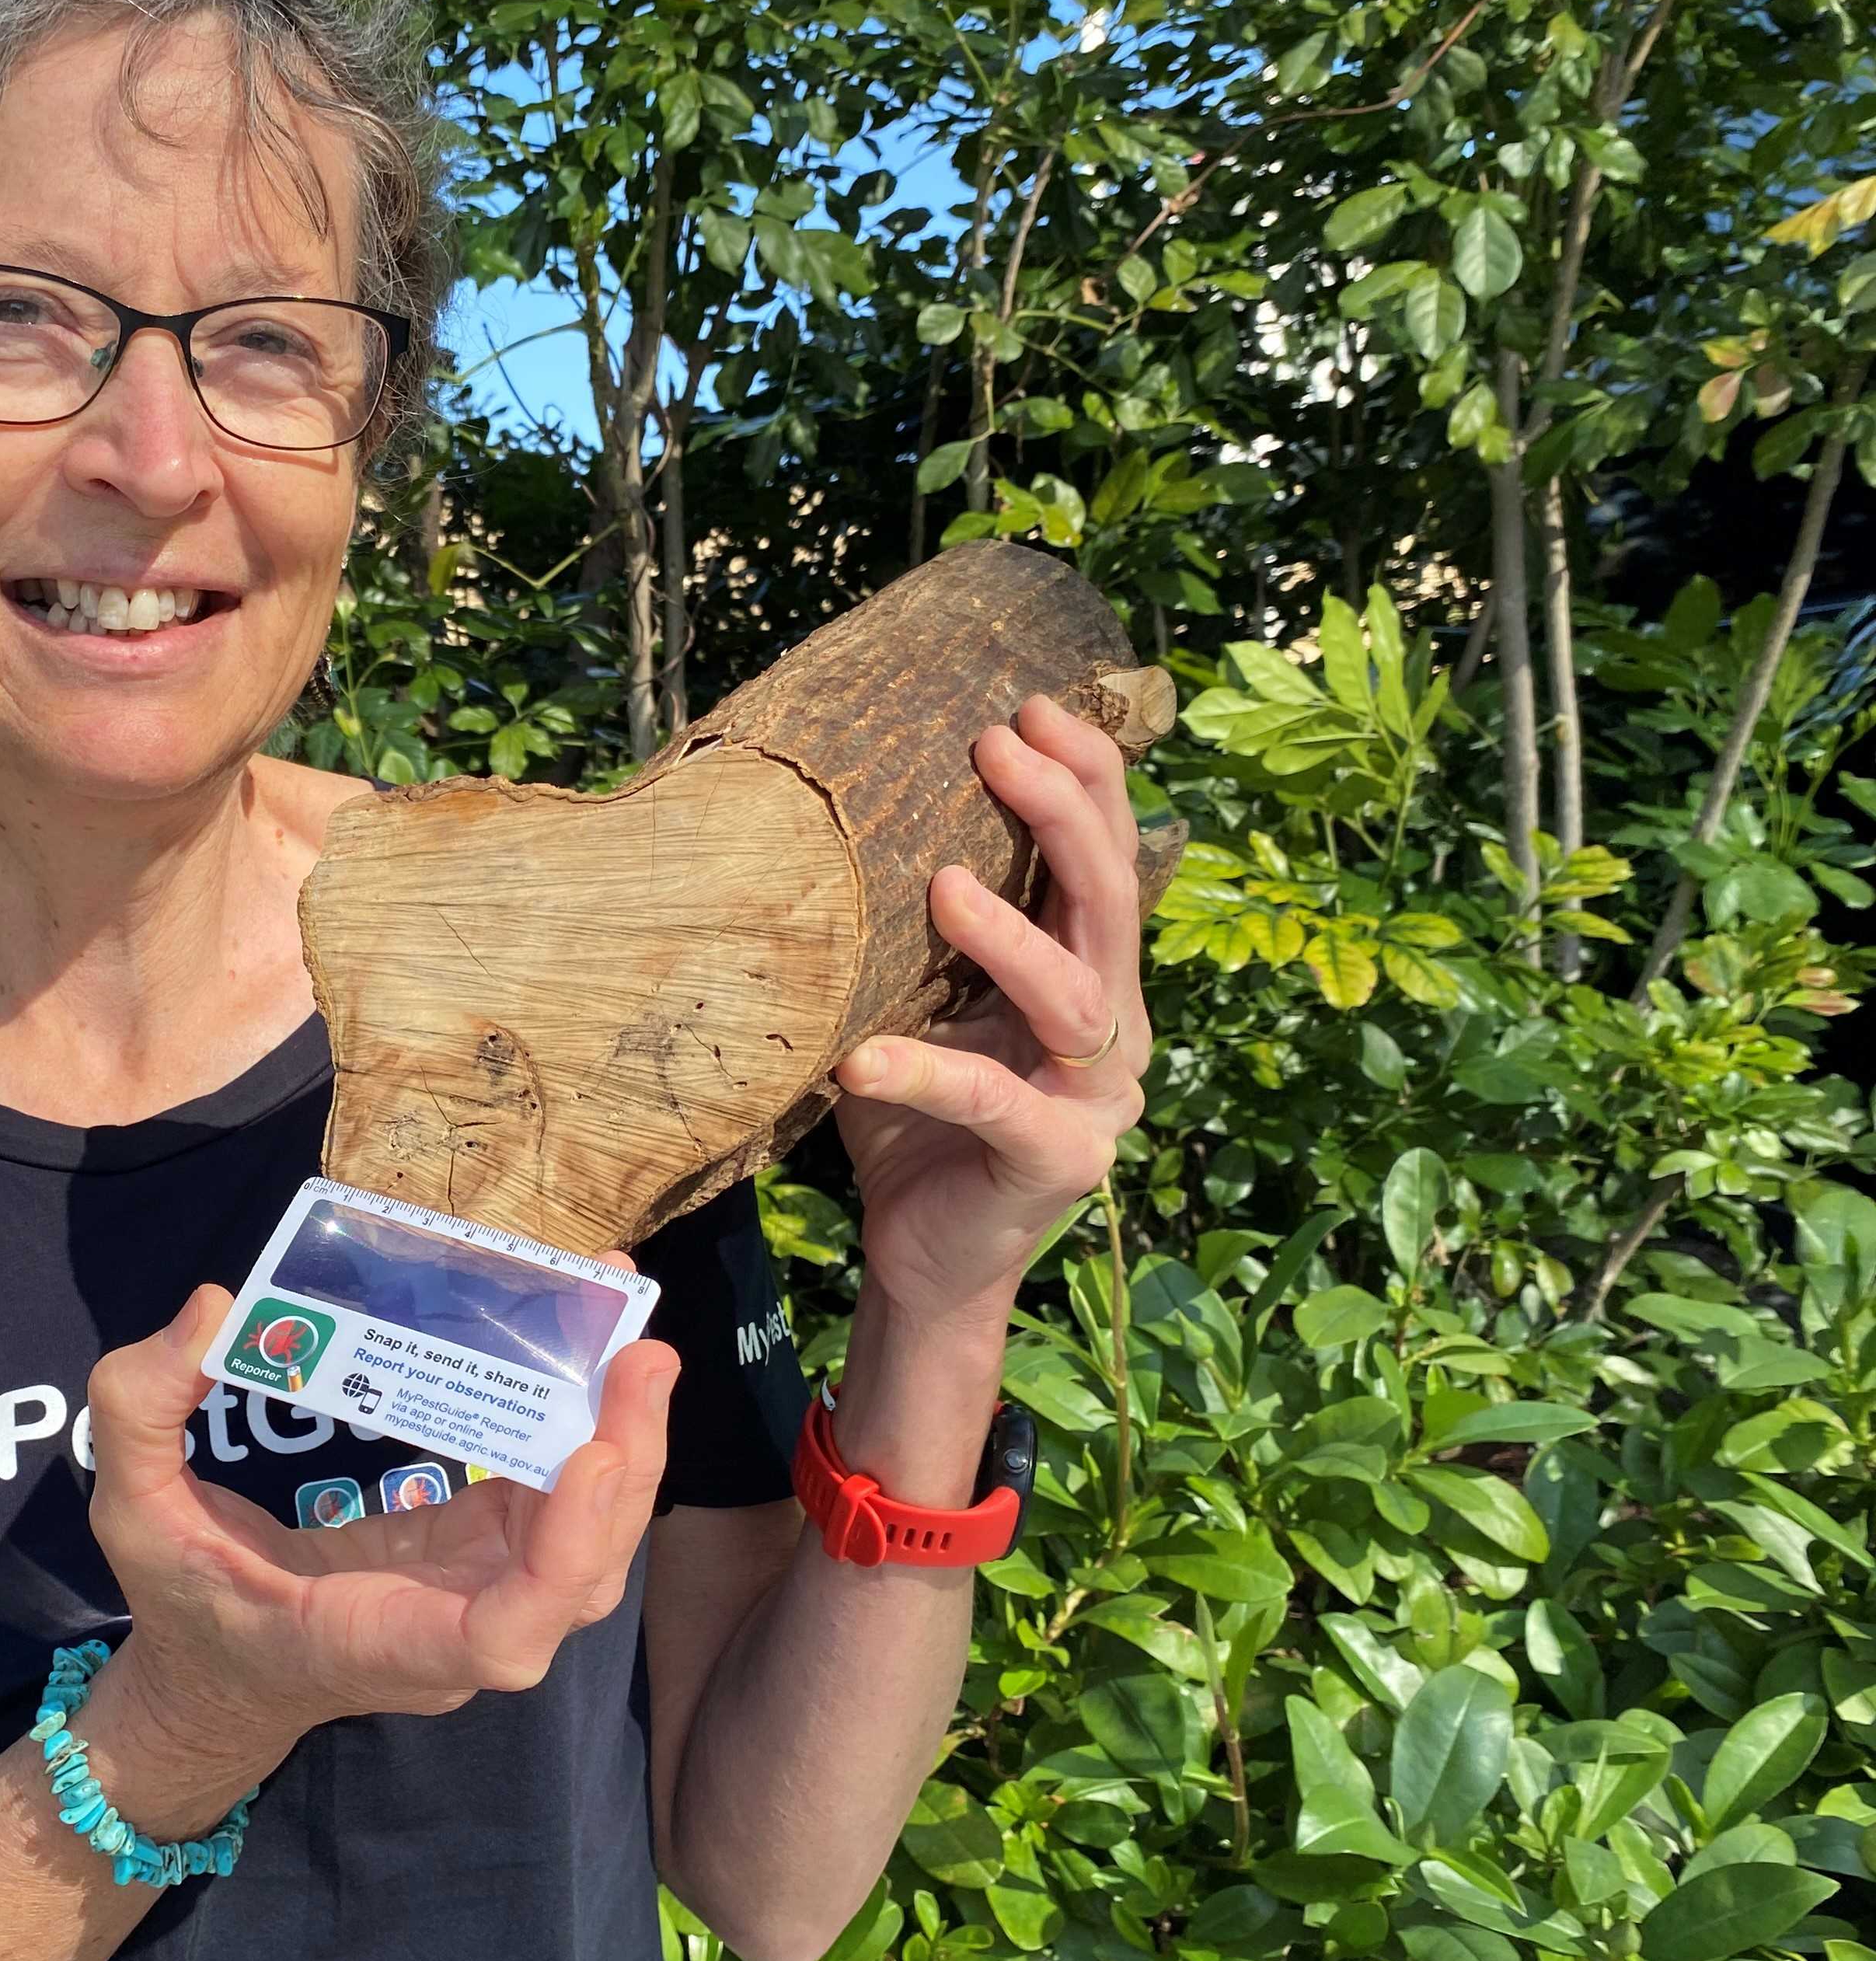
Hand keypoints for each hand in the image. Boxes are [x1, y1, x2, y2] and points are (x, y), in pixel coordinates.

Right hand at [78, 1285, 677, 1808]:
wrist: (218, 1678)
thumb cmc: (182, 1604)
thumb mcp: (130, 1514)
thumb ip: (142, 1412)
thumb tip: (216, 1311)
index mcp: (373, 1640)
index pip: (499, 1638)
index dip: (559, 1557)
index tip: (589, 1461)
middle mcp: (451, 1634)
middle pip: (579, 1581)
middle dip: (624, 1468)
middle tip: (637, 1351)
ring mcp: (480, 1600)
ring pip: (589, 1545)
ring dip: (624, 1443)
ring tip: (627, 1333)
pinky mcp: (485, 1559)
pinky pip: (558, 1507)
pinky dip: (588, 1435)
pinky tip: (588, 1351)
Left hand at [831, 695, 1152, 1325]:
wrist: (923, 1254)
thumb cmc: (915, 1117)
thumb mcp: (918, 1002)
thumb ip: (917, 928)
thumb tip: (849, 809)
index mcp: (1088, 974)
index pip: (1105, 858)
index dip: (1086, 778)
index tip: (1033, 706)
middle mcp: (1111, 1027)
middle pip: (1108, 904)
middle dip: (1063, 814)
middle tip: (1002, 743)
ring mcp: (1094, 1097)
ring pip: (1075, 997)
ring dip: (1010, 933)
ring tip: (940, 881)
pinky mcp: (1057, 1161)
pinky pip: (994, 1105)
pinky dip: (927, 1075)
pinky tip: (864, 1059)